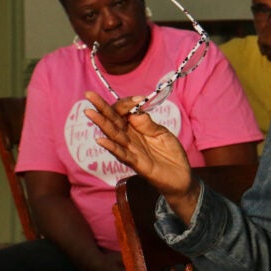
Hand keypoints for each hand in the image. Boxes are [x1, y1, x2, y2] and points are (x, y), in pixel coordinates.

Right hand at [84, 92, 197, 210]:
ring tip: (90, 112)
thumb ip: (148, 124)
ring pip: (113, 135)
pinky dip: (112, 147)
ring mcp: (131, 150)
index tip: (139, 99)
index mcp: (136, 128)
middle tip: (89, 94)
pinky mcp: (137, 163)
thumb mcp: (162, 133)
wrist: (181, 176)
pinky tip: (101, 140)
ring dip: (102, 124)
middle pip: (113, 121)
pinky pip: (122, 154)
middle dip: (101, 107)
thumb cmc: (170, 153)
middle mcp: (130, 138)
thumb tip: (134, 112)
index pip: (124, 112)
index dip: (127, 104)